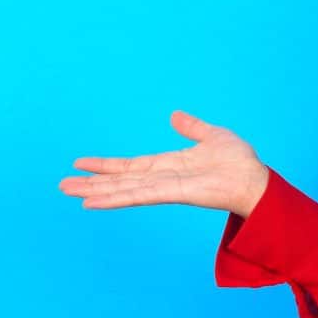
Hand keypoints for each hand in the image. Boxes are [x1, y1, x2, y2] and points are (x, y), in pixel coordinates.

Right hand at [58, 110, 269, 216]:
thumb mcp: (212, 136)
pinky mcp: (171, 194)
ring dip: (95, 191)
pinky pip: (137, 195)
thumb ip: (191, 128)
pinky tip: (92, 202)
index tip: (81, 163)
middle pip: (120, 180)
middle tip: (62, 184)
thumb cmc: (239, 161)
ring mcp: (165, 187)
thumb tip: (175, 115)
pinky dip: (114, 198)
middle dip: (92, 182)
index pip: (131, 166)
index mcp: (169, 165)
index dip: (107, 165)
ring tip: (67, 191)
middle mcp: (162, 178)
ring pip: (123, 189)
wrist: (255, 179)